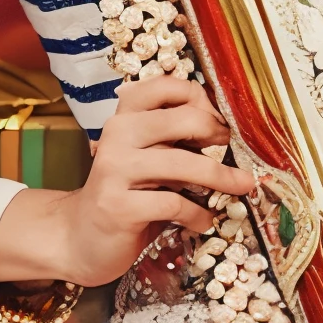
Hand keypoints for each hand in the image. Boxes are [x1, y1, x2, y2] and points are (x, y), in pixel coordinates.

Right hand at [0, 76, 255, 287]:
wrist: (81, 237)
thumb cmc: (128, 192)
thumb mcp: (149, 156)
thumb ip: (175, 136)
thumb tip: (229, 125)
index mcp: (125, 116)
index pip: (166, 86)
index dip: (202, 98)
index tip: (220, 120)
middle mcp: (117, 135)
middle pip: (185, 119)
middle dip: (219, 134)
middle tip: (234, 150)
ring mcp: (114, 170)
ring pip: (183, 163)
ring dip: (221, 177)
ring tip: (241, 185)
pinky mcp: (118, 206)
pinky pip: (173, 203)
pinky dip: (198, 213)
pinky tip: (204, 220)